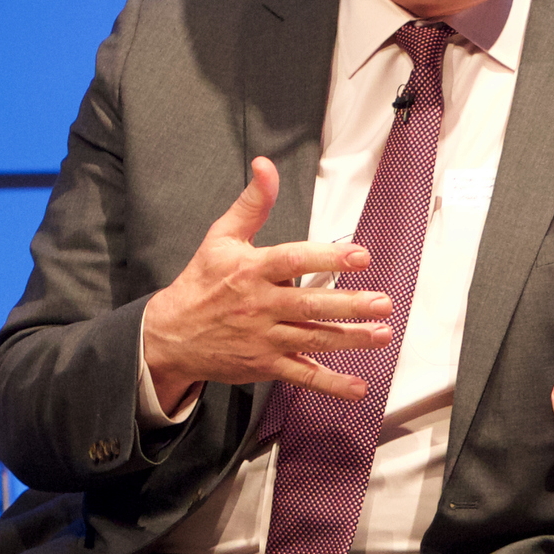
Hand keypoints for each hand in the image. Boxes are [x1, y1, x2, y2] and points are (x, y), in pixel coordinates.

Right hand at [139, 159, 386, 412]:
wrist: (171, 335)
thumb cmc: (201, 283)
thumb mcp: (221, 237)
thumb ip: (252, 204)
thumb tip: (265, 166)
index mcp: (251, 270)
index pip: (293, 261)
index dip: (328, 258)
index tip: (360, 255)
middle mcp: (260, 305)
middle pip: (309, 306)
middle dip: (349, 305)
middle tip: (382, 303)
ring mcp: (264, 338)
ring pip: (313, 340)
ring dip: (350, 339)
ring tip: (382, 334)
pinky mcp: (266, 365)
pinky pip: (302, 375)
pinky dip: (331, 384)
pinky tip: (358, 387)